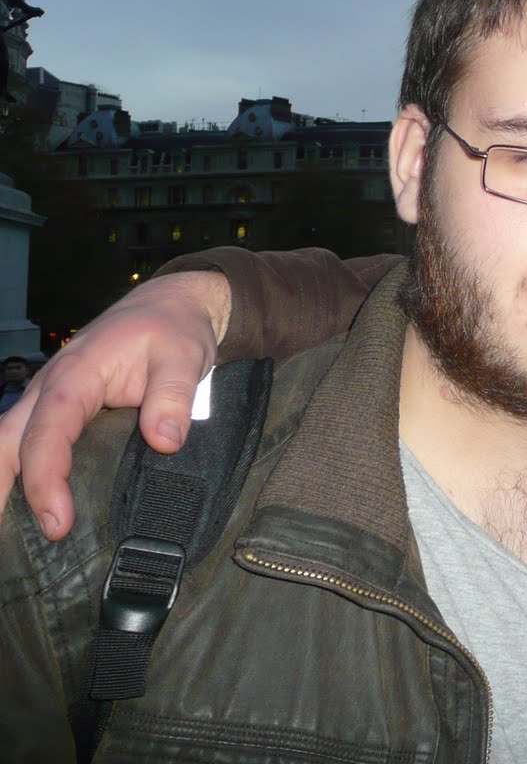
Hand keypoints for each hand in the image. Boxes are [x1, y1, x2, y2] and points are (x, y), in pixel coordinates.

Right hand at [0, 270, 230, 539]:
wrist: (168, 306)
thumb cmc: (171, 329)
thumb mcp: (184, 356)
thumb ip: (173, 396)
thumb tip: (165, 442)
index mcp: (75, 377)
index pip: (47, 433)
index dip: (45, 480)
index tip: (58, 522)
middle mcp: (48, 389)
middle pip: (4, 443)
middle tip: (10, 544)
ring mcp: (45, 400)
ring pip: (3, 444)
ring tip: (2, 537)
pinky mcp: (54, 411)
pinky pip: (23, 443)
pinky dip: (13, 474)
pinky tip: (19, 511)